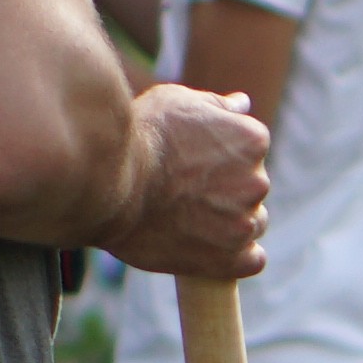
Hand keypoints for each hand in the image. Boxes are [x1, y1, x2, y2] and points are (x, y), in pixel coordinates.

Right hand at [103, 82, 271, 278]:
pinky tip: (209, 250)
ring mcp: (244, 224)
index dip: (220, 157)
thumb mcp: (175, 101)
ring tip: (187, 220)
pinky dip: (235, 257)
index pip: (250, 151)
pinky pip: (251, 261)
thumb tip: (242, 104)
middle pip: (250, 188)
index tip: (192, 162)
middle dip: (226, 190)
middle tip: (183, 191)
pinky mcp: (229, 260)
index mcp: (251, 141)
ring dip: (229, 224)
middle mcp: (256, 181)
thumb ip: (215, 105)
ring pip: (251, 224)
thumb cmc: (136, 137)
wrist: (106, 186)